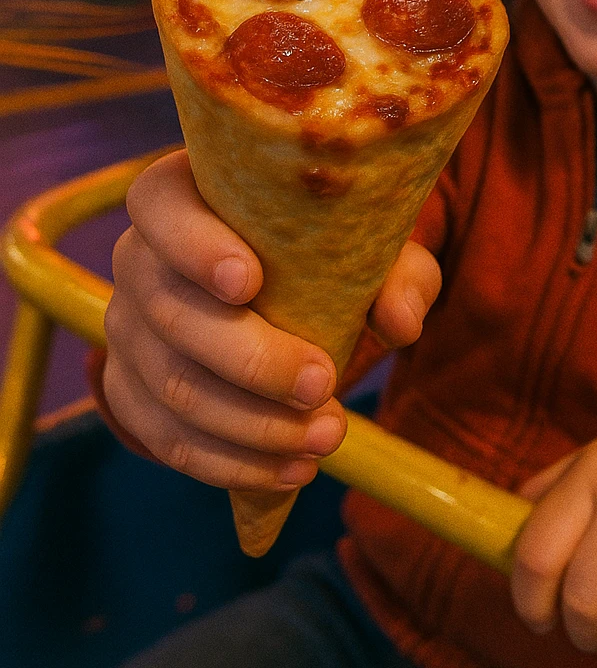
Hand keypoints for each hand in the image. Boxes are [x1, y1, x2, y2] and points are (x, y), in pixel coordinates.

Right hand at [103, 150, 440, 492]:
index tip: (250, 280)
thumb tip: (399, 320)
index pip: (159, 204)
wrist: (280, 300)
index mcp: (181, 197)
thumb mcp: (368, 248)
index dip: (195, 245)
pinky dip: (231, 464)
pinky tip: (290, 470)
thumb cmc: (320, 255)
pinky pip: (166, 439)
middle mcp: (138, 258)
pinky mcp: (130, 392)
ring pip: (172, 386)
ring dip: (252, 424)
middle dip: (250, 359)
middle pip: (170, 311)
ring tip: (324, 436)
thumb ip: (396, 272)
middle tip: (323, 383)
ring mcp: (125, 329)